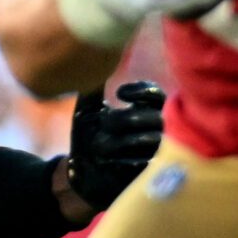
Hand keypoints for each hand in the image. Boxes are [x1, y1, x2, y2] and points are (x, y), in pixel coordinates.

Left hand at [59, 80, 165, 214]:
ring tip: (101, 148)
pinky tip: (110, 163)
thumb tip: (97, 61)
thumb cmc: (87, 140)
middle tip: (104, 124)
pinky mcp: (151, 176)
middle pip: (154, 118)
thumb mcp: (87, 112)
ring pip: (150, 141)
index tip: (119, 93)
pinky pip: (145, 164)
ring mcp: (157, 154)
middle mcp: (157, 132)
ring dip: (118, 142)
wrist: (80, 174)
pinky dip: (122, 161)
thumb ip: (94, 90)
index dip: (143, 91)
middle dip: (123, 119)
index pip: (157, 96)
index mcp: (144, 114)